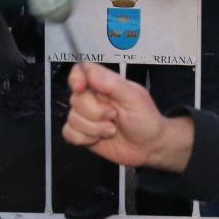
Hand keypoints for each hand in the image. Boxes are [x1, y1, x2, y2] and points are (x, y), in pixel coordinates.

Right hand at [62, 63, 193, 171]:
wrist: (149, 147)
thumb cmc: (146, 120)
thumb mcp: (134, 98)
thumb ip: (111, 83)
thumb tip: (89, 72)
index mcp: (104, 85)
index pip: (81, 71)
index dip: (76, 78)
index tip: (81, 88)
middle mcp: (93, 99)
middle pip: (75, 99)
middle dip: (95, 113)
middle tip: (114, 116)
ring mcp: (87, 117)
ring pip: (72, 118)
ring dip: (94, 128)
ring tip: (112, 130)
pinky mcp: (83, 133)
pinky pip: (69, 133)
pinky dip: (84, 138)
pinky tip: (99, 138)